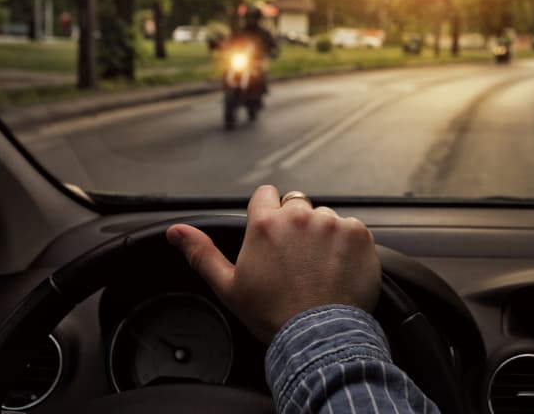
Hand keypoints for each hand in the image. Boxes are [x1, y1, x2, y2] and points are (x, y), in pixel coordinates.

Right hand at [166, 185, 381, 342]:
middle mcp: (298, 217)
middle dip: (296, 224)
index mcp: (264, 224)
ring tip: (318, 268)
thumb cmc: (273, 316)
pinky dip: (347, 246)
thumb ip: (201, 252)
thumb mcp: (228, 286)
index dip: (268, 213)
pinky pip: (351, 229)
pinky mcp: (358, 234)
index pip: (266, 194)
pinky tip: (338, 270)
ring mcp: (331, 223)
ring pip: (325, 217)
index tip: (272, 235)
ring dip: (323, 235)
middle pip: (297, 203)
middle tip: (296, 258)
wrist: (319, 338)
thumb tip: (176, 231)